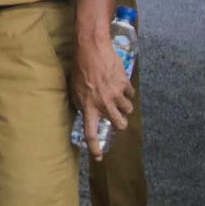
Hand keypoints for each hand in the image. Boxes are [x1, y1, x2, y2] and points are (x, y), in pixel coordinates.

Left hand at [73, 32, 133, 160]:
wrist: (91, 48)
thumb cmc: (79, 68)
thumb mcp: (74, 88)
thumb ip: (80, 103)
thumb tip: (84, 112)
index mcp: (88, 106)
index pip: (91, 133)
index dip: (95, 148)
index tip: (98, 157)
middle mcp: (104, 104)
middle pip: (120, 125)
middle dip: (120, 123)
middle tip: (117, 117)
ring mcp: (116, 95)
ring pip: (128, 110)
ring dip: (124, 106)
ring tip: (117, 97)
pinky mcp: (125, 84)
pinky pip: (130, 94)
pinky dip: (127, 92)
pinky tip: (119, 83)